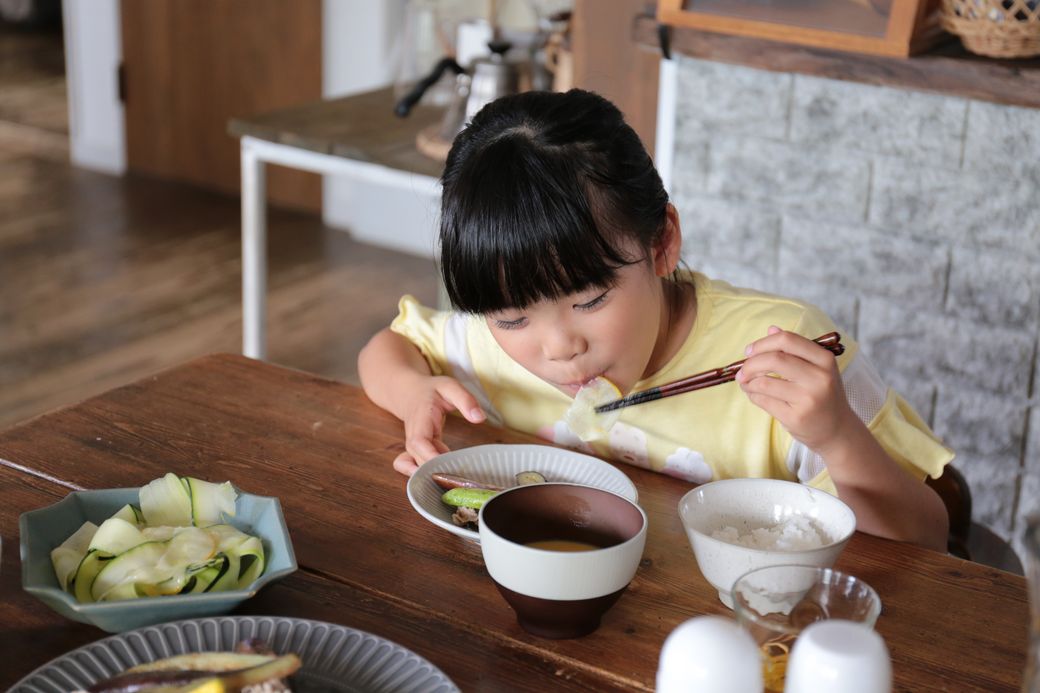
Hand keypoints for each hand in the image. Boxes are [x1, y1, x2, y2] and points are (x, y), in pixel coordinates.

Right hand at [393, 375, 484, 475]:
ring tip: (455, 482)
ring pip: (416, 469)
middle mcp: (413, 439)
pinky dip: (425, 476)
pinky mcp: (418, 454)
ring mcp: (413, 449)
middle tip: (463, 480)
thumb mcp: (450, 387)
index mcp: (420, 421)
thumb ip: (465, 400)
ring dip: (433, 477)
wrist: (410, 393)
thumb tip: (479, 418)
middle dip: (438, 472)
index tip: (449, 468)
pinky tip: (446, 478)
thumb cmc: (431, 390)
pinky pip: (415, 470)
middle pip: (419, 461)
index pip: (420, 443)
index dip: (432, 457)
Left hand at [735, 326, 856, 453]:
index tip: (749, 351)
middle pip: (774, 359)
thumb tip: (770, 329)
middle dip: (750, 364)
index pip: (787, 340)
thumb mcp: (817, 369)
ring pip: (764, 382)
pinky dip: (753, 395)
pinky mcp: (796, 418)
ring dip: (748, 382)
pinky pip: (764, 401)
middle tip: (742, 371)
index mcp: (825, 359)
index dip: (762, 343)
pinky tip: (754, 394)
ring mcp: (809, 399)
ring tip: (746, 383)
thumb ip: (794, 349)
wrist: (838, 431)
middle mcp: (819, 377)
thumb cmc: (823, 395)